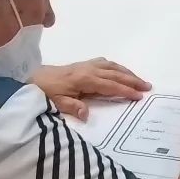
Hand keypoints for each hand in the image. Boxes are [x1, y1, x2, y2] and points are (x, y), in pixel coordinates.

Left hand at [32, 59, 150, 119]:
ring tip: (139, 80)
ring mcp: (86, 65)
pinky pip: (105, 63)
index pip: (110, 85)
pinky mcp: (83, 64)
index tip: (139, 96)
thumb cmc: (44, 93)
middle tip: (148, 86)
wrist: (31, 79)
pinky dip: (116, 67)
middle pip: (115, 73)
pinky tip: (120, 71)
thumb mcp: (56, 103)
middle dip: (133, 80)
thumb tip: (86, 115)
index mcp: (84, 79)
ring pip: (112, 66)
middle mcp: (88, 69)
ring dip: (127, 72)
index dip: (126, 91)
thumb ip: (72, 107)